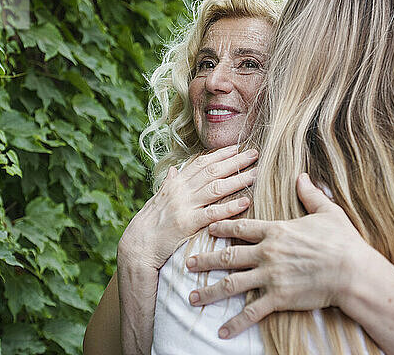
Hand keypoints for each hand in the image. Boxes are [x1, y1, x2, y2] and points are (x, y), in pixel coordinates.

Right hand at [118, 145, 258, 269]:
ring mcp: (184, 206)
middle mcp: (181, 191)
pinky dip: (230, 207)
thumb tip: (174, 170)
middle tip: (254, 153)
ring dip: (238, 179)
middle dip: (235, 161)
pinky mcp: (187, 224)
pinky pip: (212, 213)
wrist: (137, 245)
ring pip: (216, 188)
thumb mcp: (157, 199)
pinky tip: (245, 202)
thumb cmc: (149, 223)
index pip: (201, 163)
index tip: (236, 147)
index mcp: (175, 184)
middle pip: (212, 171)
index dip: (220, 154)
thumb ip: (169, 184)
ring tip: (256, 173)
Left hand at [185, 173, 368, 338]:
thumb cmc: (343, 241)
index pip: (241, 228)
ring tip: (191, 296)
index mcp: (276, 231)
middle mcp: (267, 253)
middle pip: (228, 256)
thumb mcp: (327, 212)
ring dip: (210, 291)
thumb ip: (310, 194)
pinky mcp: (278, 297)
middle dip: (206, 260)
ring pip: (232, 284)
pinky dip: (236, 323)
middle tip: (188, 264)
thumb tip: (303, 176)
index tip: (208, 228)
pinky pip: (252, 312)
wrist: (354, 272)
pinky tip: (221, 332)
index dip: (222, 227)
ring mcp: (270, 276)